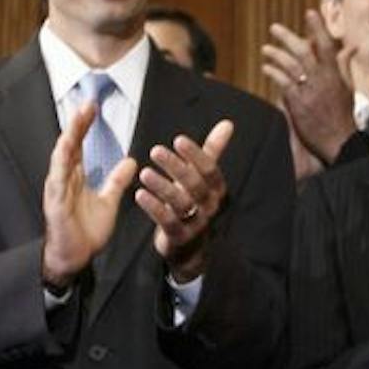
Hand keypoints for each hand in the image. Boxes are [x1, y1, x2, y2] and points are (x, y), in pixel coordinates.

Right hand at [41, 101, 138, 283]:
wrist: (74, 257)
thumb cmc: (86, 232)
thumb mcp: (108, 201)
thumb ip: (116, 181)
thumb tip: (130, 161)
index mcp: (74, 177)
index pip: (78, 145)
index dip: (83, 126)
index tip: (92, 107)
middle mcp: (63, 179)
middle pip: (69, 145)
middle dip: (76, 124)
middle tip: (86, 104)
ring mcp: (57, 190)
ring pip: (61, 158)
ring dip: (68, 138)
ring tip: (76, 120)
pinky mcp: (55, 204)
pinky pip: (57, 181)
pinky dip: (60, 166)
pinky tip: (64, 151)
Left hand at [138, 120, 233, 283]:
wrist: (190, 245)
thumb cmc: (194, 202)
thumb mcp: (203, 176)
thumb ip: (212, 150)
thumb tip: (228, 123)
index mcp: (216, 189)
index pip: (210, 169)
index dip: (195, 154)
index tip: (178, 139)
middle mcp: (209, 206)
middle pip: (195, 184)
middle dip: (176, 167)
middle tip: (155, 150)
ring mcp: (196, 223)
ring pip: (181, 203)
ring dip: (162, 186)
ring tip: (144, 173)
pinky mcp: (180, 237)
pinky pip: (168, 222)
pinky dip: (154, 208)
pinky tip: (140, 195)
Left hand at [261, 12, 355, 163]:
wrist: (340, 141)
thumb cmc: (345, 116)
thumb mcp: (349, 87)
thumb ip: (345, 65)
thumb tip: (350, 47)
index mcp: (336, 74)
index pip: (327, 45)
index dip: (318, 27)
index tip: (309, 13)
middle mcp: (322, 79)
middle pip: (303, 51)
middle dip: (287, 37)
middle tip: (274, 28)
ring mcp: (309, 90)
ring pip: (290, 65)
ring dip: (276, 54)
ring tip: (266, 48)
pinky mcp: (298, 102)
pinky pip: (283, 82)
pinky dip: (274, 73)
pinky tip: (266, 68)